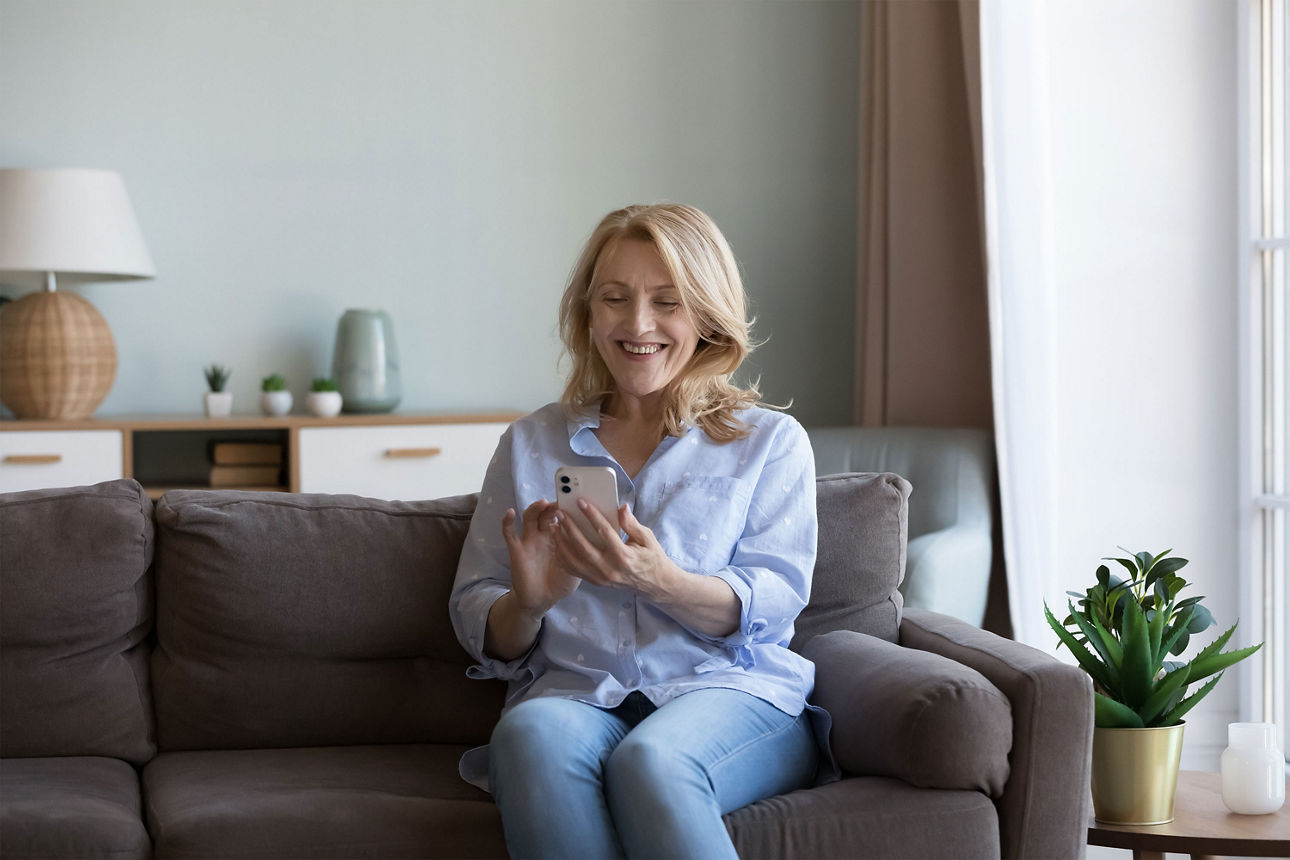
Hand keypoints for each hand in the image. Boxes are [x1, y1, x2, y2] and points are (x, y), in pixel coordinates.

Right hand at [501, 499, 580, 619]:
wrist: (542, 600)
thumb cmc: (561, 582)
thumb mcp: (578, 565)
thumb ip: (584, 551)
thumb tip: (602, 536)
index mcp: (559, 537)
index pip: (563, 516)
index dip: (568, 507)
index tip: (577, 499)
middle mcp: (544, 535)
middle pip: (546, 513)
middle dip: (554, 505)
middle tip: (562, 499)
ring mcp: (529, 541)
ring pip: (529, 517)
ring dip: (535, 508)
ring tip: (543, 503)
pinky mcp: (517, 550)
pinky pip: (509, 534)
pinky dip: (507, 522)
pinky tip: (510, 513)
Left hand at [553, 499, 681, 600]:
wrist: (654, 584)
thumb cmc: (651, 557)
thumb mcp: (647, 538)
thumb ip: (632, 524)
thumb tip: (621, 507)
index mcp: (624, 556)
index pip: (604, 532)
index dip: (591, 515)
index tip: (580, 502)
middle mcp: (610, 569)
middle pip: (583, 546)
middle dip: (569, 528)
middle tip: (560, 513)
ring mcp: (600, 578)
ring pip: (574, 560)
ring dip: (561, 543)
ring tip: (554, 527)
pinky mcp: (595, 582)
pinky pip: (574, 570)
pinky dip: (563, 557)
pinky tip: (557, 543)